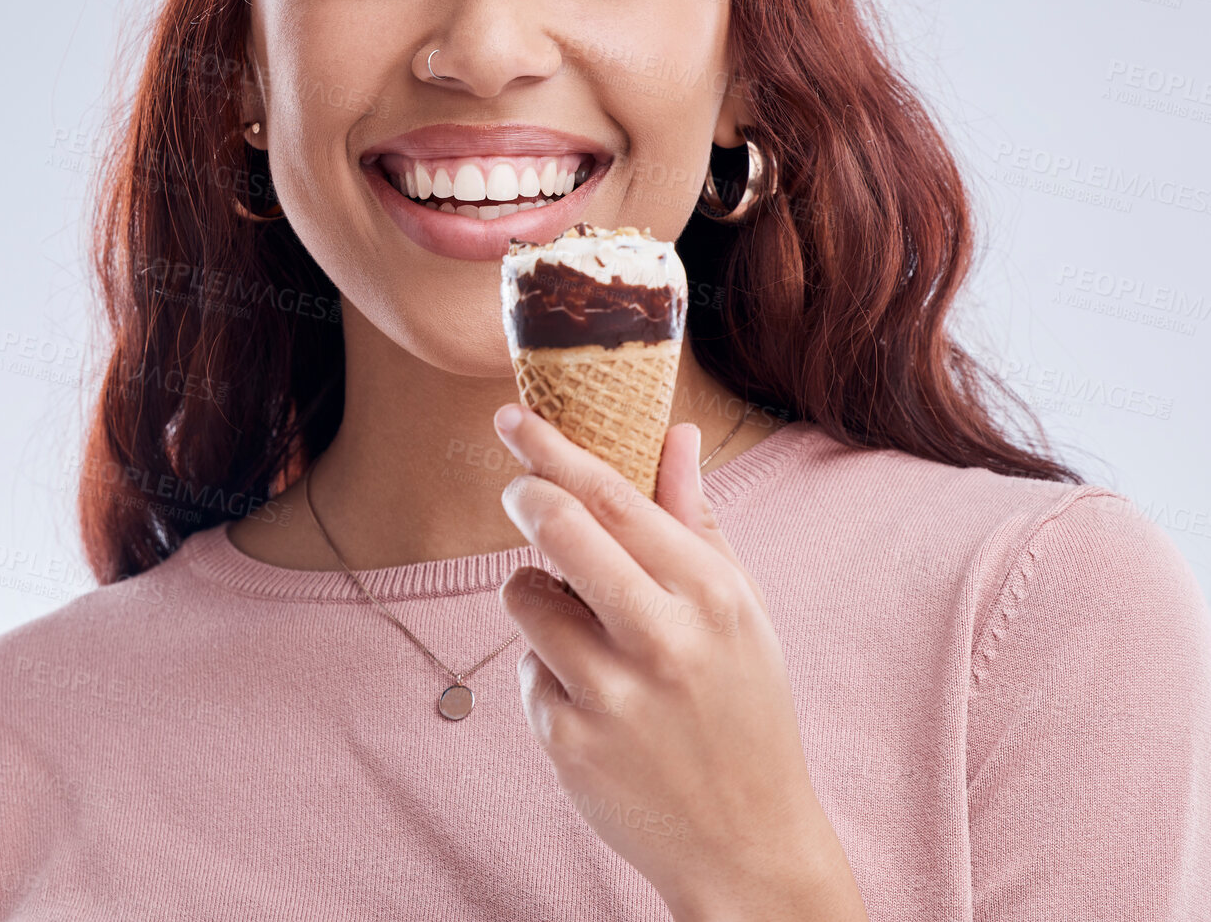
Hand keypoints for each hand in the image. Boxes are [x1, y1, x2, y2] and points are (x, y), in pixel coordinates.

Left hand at [492, 402, 867, 921]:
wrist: (746, 841)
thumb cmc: (744, 705)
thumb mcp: (740, 606)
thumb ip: (696, 517)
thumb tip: (675, 432)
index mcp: (709, 593)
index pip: (613, 496)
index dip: (551, 448)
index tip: (512, 417)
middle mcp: (660, 639)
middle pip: (558, 527)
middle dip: (524, 494)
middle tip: (518, 490)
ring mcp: (611, 696)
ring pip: (522, 596)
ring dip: (536, 592)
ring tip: (584, 625)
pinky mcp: (568, 743)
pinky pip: (526, 668)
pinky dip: (547, 666)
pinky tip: (593, 696)